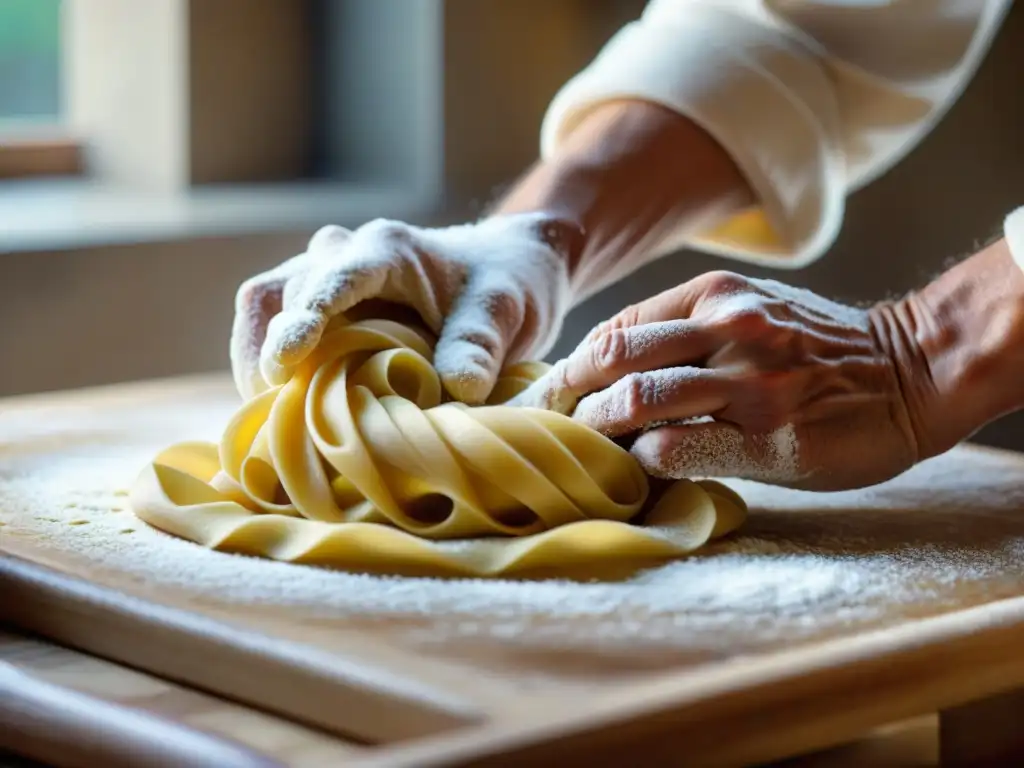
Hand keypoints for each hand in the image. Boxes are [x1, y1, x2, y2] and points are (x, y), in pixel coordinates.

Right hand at [230, 213, 581, 402]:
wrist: (509, 265)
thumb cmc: (510, 282)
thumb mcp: (506, 309)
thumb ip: (481, 344)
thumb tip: (458, 389)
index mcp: (387, 249)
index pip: (332, 278)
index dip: (305, 319)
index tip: (285, 362)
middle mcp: (344, 253)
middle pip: (281, 294)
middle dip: (267, 352)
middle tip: (272, 413)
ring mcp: (325, 275)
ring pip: (265, 304)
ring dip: (257, 357)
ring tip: (266, 416)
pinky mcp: (321, 303)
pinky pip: (274, 323)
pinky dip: (269, 362)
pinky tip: (279, 407)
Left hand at [511, 271, 932, 490]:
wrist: (912, 371)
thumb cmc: (816, 347)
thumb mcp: (748, 310)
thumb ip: (685, 331)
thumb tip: (611, 371)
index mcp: (714, 296)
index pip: (615, 330)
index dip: (571, 368)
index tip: (548, 400)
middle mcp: (727, 329)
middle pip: (612, 359)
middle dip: (568, 399)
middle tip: (546, 431)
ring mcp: (750, 383)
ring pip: (637, 400)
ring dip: (596, 431)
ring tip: (581, 454)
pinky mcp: (771, 438)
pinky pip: (681, 449)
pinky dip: (642, 462)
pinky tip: (633, 473)